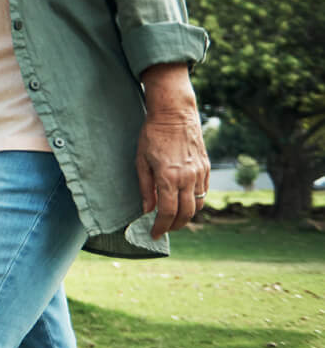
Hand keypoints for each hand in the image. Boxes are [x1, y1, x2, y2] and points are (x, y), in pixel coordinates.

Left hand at [136, 63, 209, 238]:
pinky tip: (184, 202)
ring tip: (173, 218)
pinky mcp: (206, 168)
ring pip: (198, 206)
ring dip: (186, 216)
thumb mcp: (141, 159)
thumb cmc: (152, 134)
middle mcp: (187, 178)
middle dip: (174, 226)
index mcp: (168, 176)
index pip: (167, 212)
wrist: (174, 113)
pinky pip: (204, 193)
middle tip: (163, 229)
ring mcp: (199, 173)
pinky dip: (195, 202)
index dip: (161, 227)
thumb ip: (145, 187)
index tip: (154, 233)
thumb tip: (147, 210)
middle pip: (185, 214)